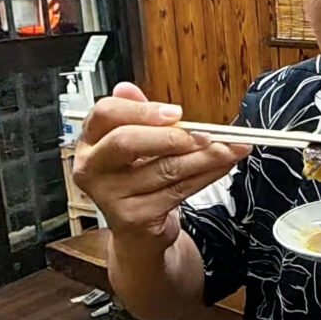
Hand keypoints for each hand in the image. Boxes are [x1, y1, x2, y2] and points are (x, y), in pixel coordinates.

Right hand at [72, 82, 250, 254]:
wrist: (139, 232)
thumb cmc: (139, 180)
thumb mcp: (137, 144)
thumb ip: (137, 116)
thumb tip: (127, 87)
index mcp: (90, 141)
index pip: (106, 113)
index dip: (142, 109)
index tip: (176, 112)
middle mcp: (92, 169)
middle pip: (126, 141)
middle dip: (169, 135)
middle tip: (204, 133)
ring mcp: (111, 196)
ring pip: (164, 168)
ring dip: (204, 155)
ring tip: (230, 147)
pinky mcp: (134, 218)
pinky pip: (179, 190)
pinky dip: (208, 174)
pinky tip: (224, 164)